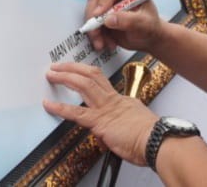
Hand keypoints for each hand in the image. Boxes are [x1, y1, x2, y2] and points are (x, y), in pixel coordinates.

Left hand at [43, 62, 158, 164]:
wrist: (158, 141)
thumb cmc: (152, 138)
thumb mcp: (136, 126)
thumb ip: (121, 128)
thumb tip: (110, 136)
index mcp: (122, 101)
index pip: (101, 83)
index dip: (87, 75)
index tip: (77, 72)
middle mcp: (113, 100)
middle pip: (91, 76)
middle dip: (73, 68)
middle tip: (59, 65)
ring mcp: (105, 109)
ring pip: (83, 85)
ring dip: (65, 77)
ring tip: (52, 74)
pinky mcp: (99, 122)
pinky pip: (76, 112)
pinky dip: (60, 108)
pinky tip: (49, 104)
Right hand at [84, 0, 166, 52]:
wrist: (148, 39)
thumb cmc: (150, 28)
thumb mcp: (144, 24)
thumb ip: (128, 20)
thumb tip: (108, 20)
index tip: (100, 14)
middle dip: (93, 17)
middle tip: (96, 33)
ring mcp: (108, 2)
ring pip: (91, 10)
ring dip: (94, 29)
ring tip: (103, 43)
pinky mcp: (102, 14)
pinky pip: (91, 22)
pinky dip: (95, 34)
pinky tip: (105, 43)